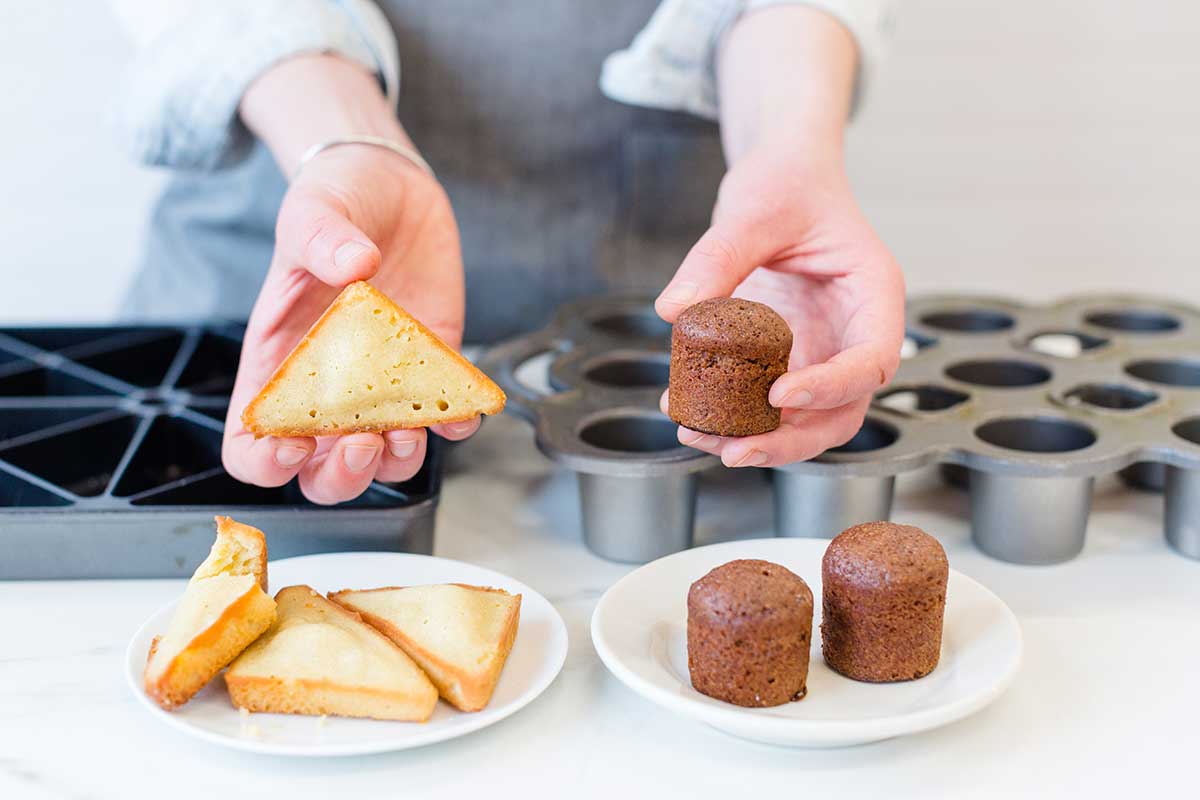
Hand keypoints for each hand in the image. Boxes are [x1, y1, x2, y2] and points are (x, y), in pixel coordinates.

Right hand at [222, 146, 476, 503]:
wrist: (392, 186)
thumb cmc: (336, 201)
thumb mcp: (315, 209)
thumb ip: (323, 236)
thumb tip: (354, 263)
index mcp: (276, 365)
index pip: (250, 444)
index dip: (266, 460)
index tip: (294, 440)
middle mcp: (327, 389)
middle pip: (320, 474)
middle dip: (342, 476)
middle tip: (362, 440)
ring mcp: (381, 386)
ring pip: (383, 464)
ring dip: (397, 462)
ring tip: (408, 425)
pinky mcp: (429, 370)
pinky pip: (443, 422)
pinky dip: (455, 427)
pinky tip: (460, 406)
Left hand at [656, 147, 904, 467]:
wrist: (778, 178)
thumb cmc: (787, 183)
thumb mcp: (754, 206)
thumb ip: (720, 254)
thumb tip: (675, 310)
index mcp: (873, 295)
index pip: (872, 361)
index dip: (831, 388)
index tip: (779, 394)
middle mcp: (852, 334)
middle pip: (840, 412)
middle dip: (790, 441)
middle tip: (736, 450)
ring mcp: (819, 352)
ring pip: (802, 420)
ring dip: (755, 438)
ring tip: (698, 435)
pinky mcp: (783, 359)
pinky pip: (762, 401)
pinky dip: (729, 415)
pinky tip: (685, 411)